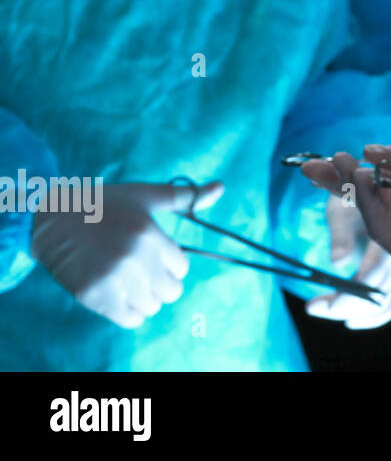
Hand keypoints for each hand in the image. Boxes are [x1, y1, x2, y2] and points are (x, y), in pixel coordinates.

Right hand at [31, 180, 222, 328]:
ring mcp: (114, 280)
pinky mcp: (94, 296)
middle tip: (142, 272)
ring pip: (151, 307)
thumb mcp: (146, 196)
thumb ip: (185, 196)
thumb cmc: (105, 205)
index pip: (181, 268)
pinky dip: (129, 313)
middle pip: (171, 291)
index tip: (153, 257)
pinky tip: (119, 296)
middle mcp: (135, 259)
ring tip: (128, 282)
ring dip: (144, 299)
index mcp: (150, 235)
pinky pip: (130, 319)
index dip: (170, 265)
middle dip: (160, 284)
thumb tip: (221, 187)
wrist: (52, 219)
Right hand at [301, 144, 390, 275]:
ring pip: (369, 210)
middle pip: (366, 195)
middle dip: (337, 181)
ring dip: (350, 187)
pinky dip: (366, 203)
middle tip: (309, 167)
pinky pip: (380, 226)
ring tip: (338, 165)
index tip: (329, 156)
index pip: (379, 177)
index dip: (353, 168)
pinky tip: (359, 180)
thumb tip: (369, 152)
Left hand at [304, 195, 390, 328]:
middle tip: (313, 308)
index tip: (318, 307)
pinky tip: (351, 320)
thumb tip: (338, 263)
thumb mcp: (341, 208)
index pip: (373, 275)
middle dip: (345, 307)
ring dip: (358, 314)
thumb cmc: (351, 193)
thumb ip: (341, 235)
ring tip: (326, 311)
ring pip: (388, 302)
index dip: (347, 296)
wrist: (368, 185)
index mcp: (390, 234)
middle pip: (379, 293)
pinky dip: (377, 316)